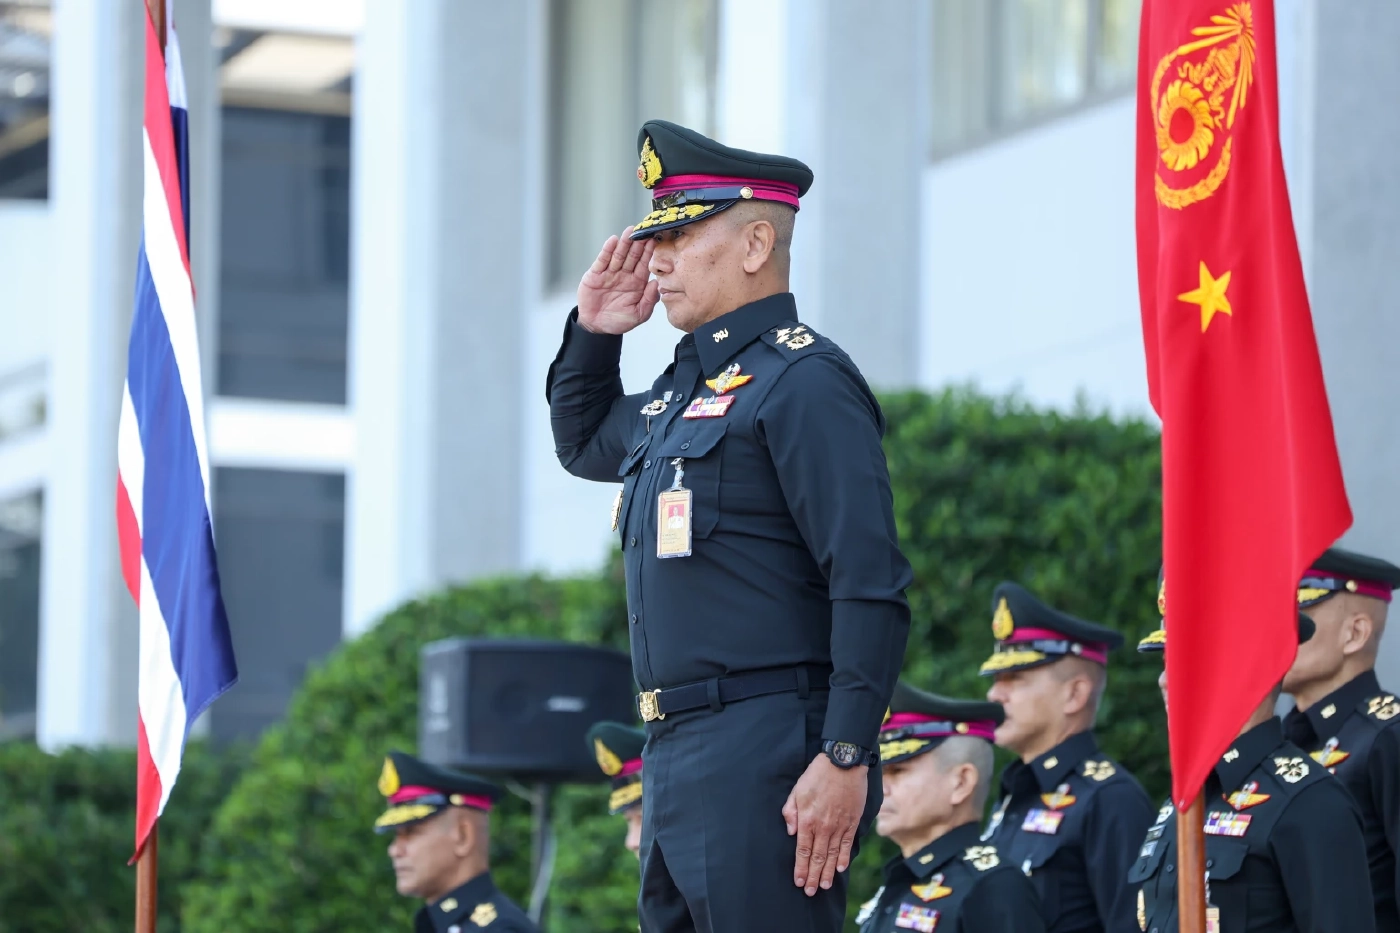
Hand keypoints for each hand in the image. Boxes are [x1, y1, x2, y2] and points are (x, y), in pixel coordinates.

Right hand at [577, 227, 659, 334]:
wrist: (596, 326)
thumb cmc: (618, 321)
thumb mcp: (639, 314)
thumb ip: (649, 300)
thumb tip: (657, 284)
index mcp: (636, 283)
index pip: (644, 264)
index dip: (649, 253)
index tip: (655, 241)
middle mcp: (624, 275)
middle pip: (632, 256)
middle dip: (638, 244)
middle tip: (644, 231)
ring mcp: (610, 273)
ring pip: (618, 255)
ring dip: (624, 243)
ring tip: (630, 231)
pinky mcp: (596, 274)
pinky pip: (602, 260)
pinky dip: (607, 250)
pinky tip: (613, 241)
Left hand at [782, 754, 867, 895]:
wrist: (843, 763)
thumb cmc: (817, 775)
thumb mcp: (796, 791)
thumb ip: (791, 812)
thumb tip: (791, 833)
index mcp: (807, 820)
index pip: (802, 851)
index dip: (800, 868)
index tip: (798, 882)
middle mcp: (823, 827)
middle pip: (817, 857)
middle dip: (813, 876)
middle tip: (810, 892)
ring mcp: (839, 826)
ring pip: (832, 855)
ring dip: (827, 872)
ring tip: (824, 886)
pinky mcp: (852, 822)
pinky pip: (847, 845)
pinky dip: (844, 858)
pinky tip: (840, 869)